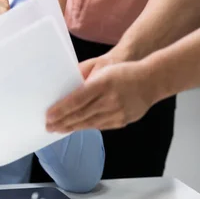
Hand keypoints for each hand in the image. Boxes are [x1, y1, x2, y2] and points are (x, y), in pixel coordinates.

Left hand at [45, 61, 159, 131]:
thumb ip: (84, 80)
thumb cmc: (122, 71)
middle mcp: (109, 99)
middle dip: (62, 122)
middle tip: (48, 127)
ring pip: (89, 123)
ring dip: (72, 127)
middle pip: (80, 114)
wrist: (152, 80)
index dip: (61, 110)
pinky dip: (86, 127)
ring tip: (58, 129)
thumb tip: (65, 92)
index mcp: (102, 83)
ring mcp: (117, 112)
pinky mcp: (122, 120)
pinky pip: (100, 126)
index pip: (76, 100)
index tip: (48, 116)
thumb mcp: (102, 69)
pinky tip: (76, 128)